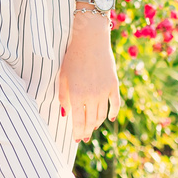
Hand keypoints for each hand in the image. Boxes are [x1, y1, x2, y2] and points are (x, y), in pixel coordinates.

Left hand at [59, 16, 119, 141]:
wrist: (90, 39)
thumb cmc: (72, 56)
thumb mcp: (62, 76)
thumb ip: (62, 97)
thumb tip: (65, 114)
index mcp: (76, 95)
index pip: (78, 122)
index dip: (77, 132)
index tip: (76, 138)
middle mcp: (91, 96)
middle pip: (90, 121)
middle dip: (87, 131)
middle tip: (84, 136)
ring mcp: (104, 91)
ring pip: (102, 115)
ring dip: (97, 123)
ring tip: (92, 126)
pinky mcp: (113, 85)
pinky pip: (115, 104)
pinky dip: (113, 113)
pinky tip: (110, 118)